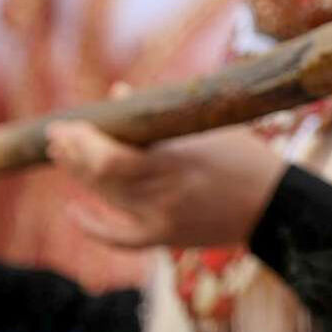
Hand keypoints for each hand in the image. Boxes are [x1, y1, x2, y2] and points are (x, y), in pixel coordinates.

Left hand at [46, 121, 284, 248]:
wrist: (275, 205)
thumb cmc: (245, 157)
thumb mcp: (206, 127)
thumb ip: (160, 112)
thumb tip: (118, 92)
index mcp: (178, 162)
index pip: (113, 157)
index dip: (82, 142)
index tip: (67, 124)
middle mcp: (165, 194)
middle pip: (102, 177)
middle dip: (73, 153)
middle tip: (56, 135)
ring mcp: (162, 220)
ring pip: (106, 199)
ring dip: (79, 175)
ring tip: (62, 154)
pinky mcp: (164, 238)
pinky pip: (118, 237)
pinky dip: (92, 225)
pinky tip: (72, 209)